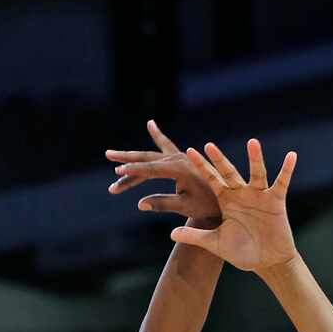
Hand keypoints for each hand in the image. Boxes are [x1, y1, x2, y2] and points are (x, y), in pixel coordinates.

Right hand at [106, 120, 220, 225]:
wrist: (223, 202)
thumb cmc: (206, 207)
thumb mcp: (184, 207)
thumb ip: (162, 203)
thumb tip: (140, 204)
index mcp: (180, 170)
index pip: (151, 169)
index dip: (133, 171)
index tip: (118, 171)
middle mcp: (179, 159)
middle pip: (147, 157)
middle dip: (127, 158)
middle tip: (109, 155)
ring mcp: (181, 157)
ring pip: (152, 155)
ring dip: (133, 158)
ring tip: (114, 158)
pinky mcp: (182, 158)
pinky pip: (166, 146)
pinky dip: (158, 136)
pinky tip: (151, 125)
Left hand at [168, 139, 299, 272]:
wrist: (266, 262)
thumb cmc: (241, 252)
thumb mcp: (214, 243)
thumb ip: (194, 236)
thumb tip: (171, 234)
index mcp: (226, 201)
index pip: (212, 179)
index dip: (202, 167)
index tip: (189, 151)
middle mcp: (242, 194)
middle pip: (230, 172)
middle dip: (219, 160)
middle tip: (209, 145)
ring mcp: (259, 196)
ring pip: (257, 173)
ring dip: (255, 158)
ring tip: (252, 142)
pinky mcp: (276, 201)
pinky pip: (282, 183)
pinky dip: (286, 170)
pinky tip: (291, 156)